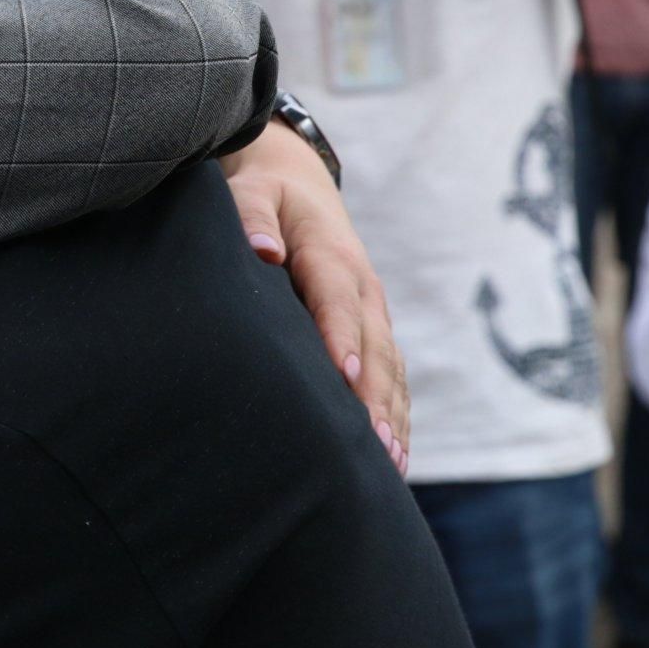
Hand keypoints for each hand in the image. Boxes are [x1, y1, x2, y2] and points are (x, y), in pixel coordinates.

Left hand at [224, 125, 409, 474]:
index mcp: (332, 254)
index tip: (345, 375)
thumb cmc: (265, 193)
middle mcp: (363, 288)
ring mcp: (374, 312)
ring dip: (393, 415)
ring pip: (390, 369)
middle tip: (376, 446)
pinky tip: (395, 458)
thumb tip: (263, 252)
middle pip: (374, 347)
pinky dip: (397, 414)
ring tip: (391, 464)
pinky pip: (392, 377)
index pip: (337, 299)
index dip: (342, 337)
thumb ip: (252, 218)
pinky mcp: (373, 330)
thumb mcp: (252, 192)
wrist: (298, 182)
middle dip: (376, 396)